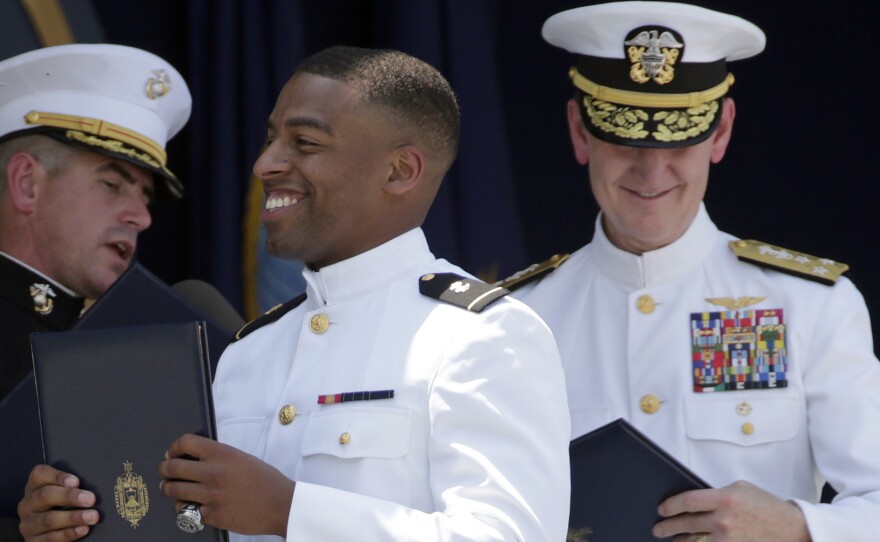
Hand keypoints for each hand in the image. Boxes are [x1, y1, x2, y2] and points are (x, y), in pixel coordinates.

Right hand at [18, 464, 98, 540]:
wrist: (51, 531)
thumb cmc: (63, 505)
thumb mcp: (64, 491)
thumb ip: (74, 485)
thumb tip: (98, 479)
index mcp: (34, 486)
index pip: (40, 474)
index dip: (57, 476)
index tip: (76, 481)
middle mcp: (28, 504)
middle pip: (45, 496)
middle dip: (69, 496)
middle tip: (90, 499)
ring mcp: (29, 524)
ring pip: (49, 519)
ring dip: (73, 517)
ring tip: (93, 516)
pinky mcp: (33, 541)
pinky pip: (51, 538)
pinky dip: (69, 533)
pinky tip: (83, 529)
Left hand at [158, 433, 294, 535]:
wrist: (281, 504)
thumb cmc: (265, 481)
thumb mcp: (242, 459)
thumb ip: (219, 457)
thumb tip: (195, 459)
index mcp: (223, 454)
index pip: (186, 442)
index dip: (174, 447)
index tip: (171, 452)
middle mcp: (214, 473)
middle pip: (173, 467)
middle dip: (164, 469)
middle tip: (164, 471)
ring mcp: (211, 495)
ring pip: (175, 490)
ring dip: (169, 489)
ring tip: (170, 488)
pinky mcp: (212, 515)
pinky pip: (187, 511)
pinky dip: (186, 508)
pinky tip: (190, 505)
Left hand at [653, 480, 810, 540]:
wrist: (793, 529)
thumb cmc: (767, 506)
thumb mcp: (741, 488)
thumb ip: (717, 493)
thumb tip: (695, 501)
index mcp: (726, 498)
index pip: (689, 501)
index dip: (671, 506)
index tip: (662, 509)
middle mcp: (725, 520)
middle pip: (688, 524)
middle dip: (669, 526)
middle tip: (658, 528)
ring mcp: (729, 539)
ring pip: (695, 541)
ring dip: (680, 541)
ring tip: (672, 539)